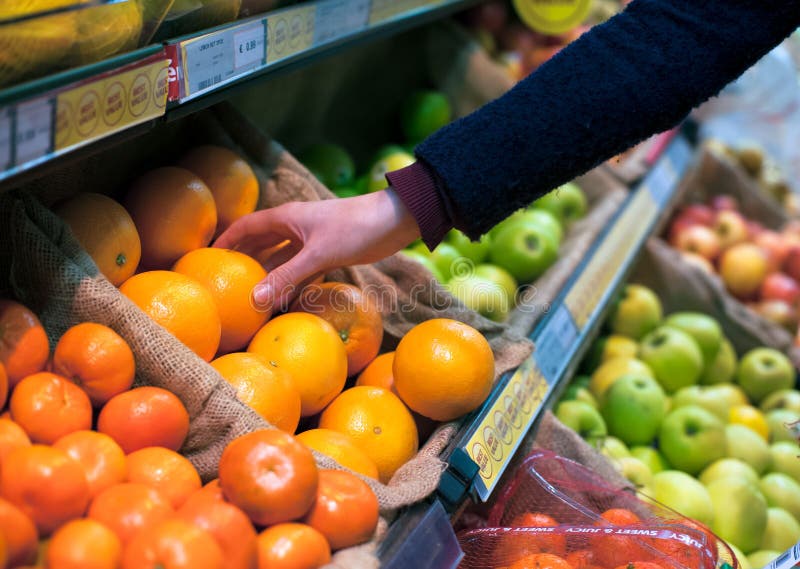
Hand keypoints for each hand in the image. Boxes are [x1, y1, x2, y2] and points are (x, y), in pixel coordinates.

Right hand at [214, 188, 420, 314]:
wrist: (395, 221)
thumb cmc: (356, 228)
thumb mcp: (318, 255)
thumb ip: (286, 277)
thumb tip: (255, 299)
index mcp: (287, 218)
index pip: (247, 227)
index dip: (227, 240)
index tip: (209, 257)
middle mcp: (295, 227)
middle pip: (262, 243)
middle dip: (245, 260)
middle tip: (227, 281)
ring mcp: (312, 240)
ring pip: (282, 258)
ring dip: (270, 274)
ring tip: (251, 295)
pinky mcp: (328, 253)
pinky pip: (302, 269)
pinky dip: (292, 282)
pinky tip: (285, 298)